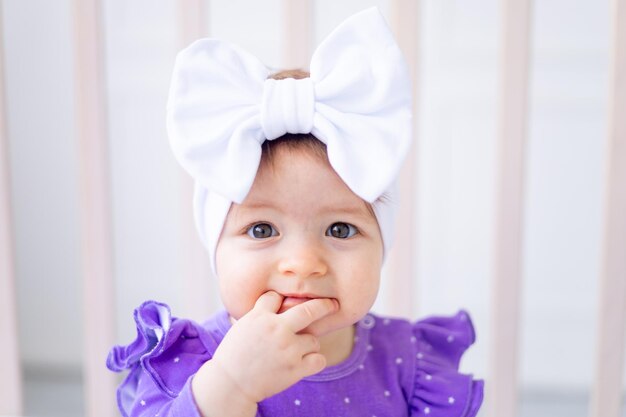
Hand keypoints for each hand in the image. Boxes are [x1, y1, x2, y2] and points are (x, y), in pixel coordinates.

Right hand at [209, 291, 336, 402]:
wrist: (231, 384)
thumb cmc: (235, 354)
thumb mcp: (242, 325)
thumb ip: (261, 312)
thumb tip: (278, 299)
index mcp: (260, 316)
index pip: (277, 297)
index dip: (280, 301)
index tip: (284, 304)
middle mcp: (277, 329)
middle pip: (309, 310)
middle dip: (324, 306)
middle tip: (332, 305)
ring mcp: (288, 349)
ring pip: (313, 340)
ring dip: (308, 345)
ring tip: (294, 352)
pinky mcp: (295, 368)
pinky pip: (319, 360)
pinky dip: (314, 361)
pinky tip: (305, 362)